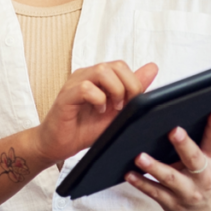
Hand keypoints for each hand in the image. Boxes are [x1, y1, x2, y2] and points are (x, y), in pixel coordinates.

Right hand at [33, 61, 157, 164]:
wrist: (58, 145)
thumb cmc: (84, 129)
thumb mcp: (116, 111)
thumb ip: (132, 90)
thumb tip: (153, 68)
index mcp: (98, 77)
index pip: (122, 66)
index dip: (133, 83)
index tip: (132, 104)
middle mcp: (86, 75)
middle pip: (115, 65)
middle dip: (129, 86)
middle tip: (124, 107)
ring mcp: (74, 84)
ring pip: (101, 71)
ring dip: (114, 91)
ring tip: (112, 109)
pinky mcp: (65, 96)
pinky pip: (85, 88)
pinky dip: (98, 100)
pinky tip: (98, 111)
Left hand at [125, 108, 210, 210]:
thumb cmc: (206, 176)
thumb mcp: (210, 158)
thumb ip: (199, 140)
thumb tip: (176, 113)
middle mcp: (202, 177)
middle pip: (193, 159)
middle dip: (183, 145)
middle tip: (173, 131)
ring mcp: (187, 192)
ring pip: (170, 178)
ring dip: (154, 167)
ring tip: (140, 157)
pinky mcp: (172, 203)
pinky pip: (154, 192)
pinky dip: (141, 183)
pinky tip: (129, 174)